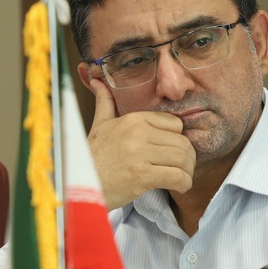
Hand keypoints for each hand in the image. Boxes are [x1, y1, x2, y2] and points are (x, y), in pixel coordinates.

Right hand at [86, 78, 195, 208]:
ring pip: (182, 159)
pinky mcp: (142, 176)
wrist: (79, 185)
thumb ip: (104, 103)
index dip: (179, 138)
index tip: (173, 151)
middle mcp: (138, 133)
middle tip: (182, 168)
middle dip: (188, 158)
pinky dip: (184, 184)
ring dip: (187, 172)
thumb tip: (97, 81)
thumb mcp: (99, 125)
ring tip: (181, 178)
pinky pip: (177, 177)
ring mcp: (140, 154)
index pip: (175, 123)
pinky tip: (178, 187)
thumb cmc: (92, 157)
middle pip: (183, 142)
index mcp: (133, 119)